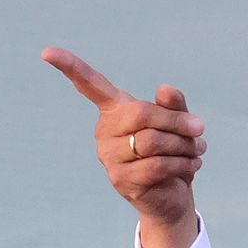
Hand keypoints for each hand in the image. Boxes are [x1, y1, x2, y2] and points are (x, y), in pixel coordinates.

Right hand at [42, 47, 204, 247]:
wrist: (172, 195)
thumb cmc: (172, 152)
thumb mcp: (177, 123)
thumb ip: (173, 105)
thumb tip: (164, 89)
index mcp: (114, 110)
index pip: (89, 85)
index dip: (70, 67)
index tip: (47, 52)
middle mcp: (104, 130)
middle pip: (142, 114)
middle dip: (176, 122)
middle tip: (199, 129)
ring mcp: (108, 156)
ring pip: (151, 141)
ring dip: (183, 145)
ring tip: (197, 149)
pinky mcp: (119, 179)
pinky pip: (155, 165)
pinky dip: (180, 163)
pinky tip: (192, 164)